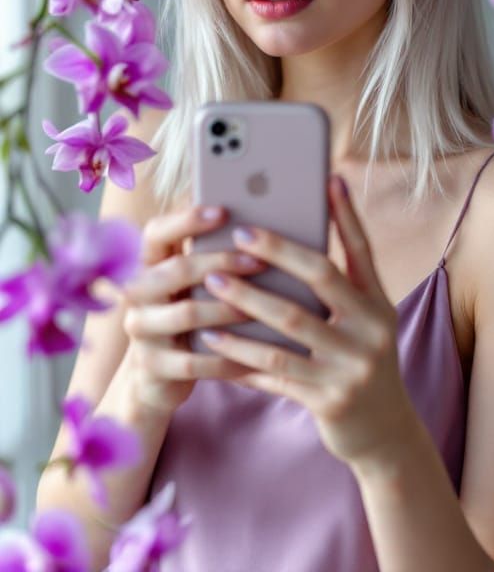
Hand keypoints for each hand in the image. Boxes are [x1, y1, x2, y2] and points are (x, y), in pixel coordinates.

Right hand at [121, 206, 267, 415]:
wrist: (156, 381)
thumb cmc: (187, 321)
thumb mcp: (190, 289)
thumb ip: (208, 260)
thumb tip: (254, 226)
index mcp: (147, 266)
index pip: (156, 232)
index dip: (186, 220)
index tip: (224, 211)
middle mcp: (137, 294)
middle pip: (176, 269)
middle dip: (220, 262)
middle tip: (258, 262)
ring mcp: (140, 331)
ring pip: (186, 313)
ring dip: (226, 309)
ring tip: (258, 308)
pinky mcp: (151, 367)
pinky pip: (193, 361)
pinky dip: (225, 358)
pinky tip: (252, 356)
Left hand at [200, 175, 413, 469]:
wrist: (383, 432)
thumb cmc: (358, 360)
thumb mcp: (362, 320)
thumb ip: (339, 285)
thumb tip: (296, 237)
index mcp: (378, 302)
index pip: (362, 248)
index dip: (346, 213)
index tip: (328, 178)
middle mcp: (371, 329)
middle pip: (320, 278)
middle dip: (276, 252)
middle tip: (237, 234)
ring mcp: (352, 365)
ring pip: (289, 324)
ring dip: (246, 300)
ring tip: (210, 282)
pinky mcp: (329, 399)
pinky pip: (275, 368)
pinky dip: (241, 352)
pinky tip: (213, 338)